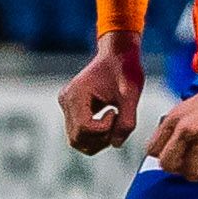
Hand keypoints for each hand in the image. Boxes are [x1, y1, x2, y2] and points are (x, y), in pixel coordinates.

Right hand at [59, 34, 146, 154]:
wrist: (117, 54)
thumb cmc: (124, 69)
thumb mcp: (131, 95)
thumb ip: (126, 121)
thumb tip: (116, 144)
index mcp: (76, 94)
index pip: (84, 127)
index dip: (104, 129)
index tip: (116, 112)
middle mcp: (66, 101)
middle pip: (77, 138)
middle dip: (100, 138)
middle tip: (117, 122)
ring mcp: (66, 105)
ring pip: (76, 140)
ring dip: (97, 140)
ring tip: (114, 123)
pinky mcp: (71, 109)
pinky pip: (79, 133)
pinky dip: (95, 135)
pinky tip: (109, 121)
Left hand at [146, 71, 197, 183]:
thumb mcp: (191, 106)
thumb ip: (179, 124)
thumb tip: (172, 144)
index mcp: (175, 117)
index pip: (153, 150)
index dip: (164, 157)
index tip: (174, 158)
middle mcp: (186, 128)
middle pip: (167, 164)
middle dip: (178, 169)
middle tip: (189, 166)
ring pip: (189, 172)